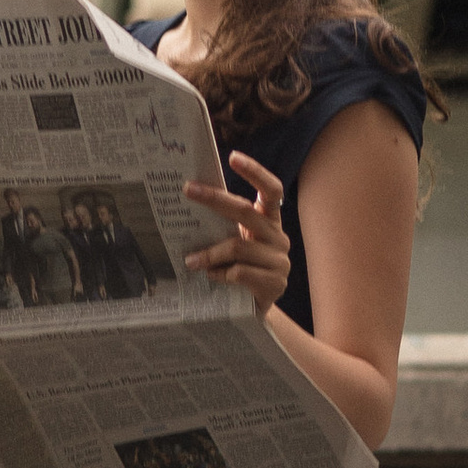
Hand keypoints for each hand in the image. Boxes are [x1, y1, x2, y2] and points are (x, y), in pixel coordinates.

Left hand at [182, 154, 289, 311]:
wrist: (251, 311)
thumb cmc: (239, 270)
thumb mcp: (235, 243)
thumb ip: (224, 226)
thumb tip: (193, 198)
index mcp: (270, 221)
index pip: (271, 190)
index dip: (255, 172)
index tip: (233, 157)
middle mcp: (278, 237)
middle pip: (246, 212)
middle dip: (214, 199)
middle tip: (188, 189)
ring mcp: (279, 261)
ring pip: (238, 247)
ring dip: (210, 254)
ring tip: (190, 260)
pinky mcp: (274, 285)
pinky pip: (240, 273)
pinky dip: (220, 274)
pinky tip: (211, 278)